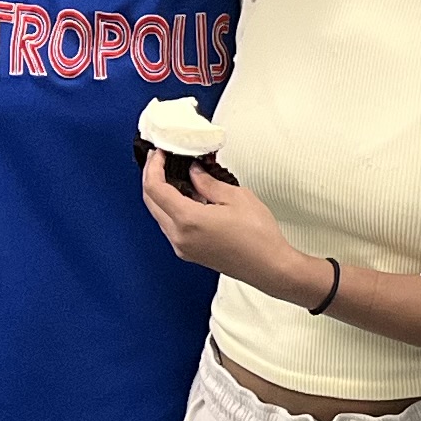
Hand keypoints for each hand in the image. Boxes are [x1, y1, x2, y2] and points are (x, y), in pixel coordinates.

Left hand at [136, 152, 317, 297]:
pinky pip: (171, 226)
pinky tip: (188, 197)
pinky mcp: (189, 252)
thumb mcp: (236, 197)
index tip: (160, 153)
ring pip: (159, 214)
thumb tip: (194, 172)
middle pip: (150, 202)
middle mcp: (179, 236)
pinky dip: (172, 208)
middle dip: (152, 177)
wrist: (270, 268)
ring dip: (162, 193)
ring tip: (176, 175)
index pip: (155, 188)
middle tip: (160, 160)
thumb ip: (208, 182)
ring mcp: (183, 247)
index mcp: (188, 220)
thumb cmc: (259, 238)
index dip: (153, 166)